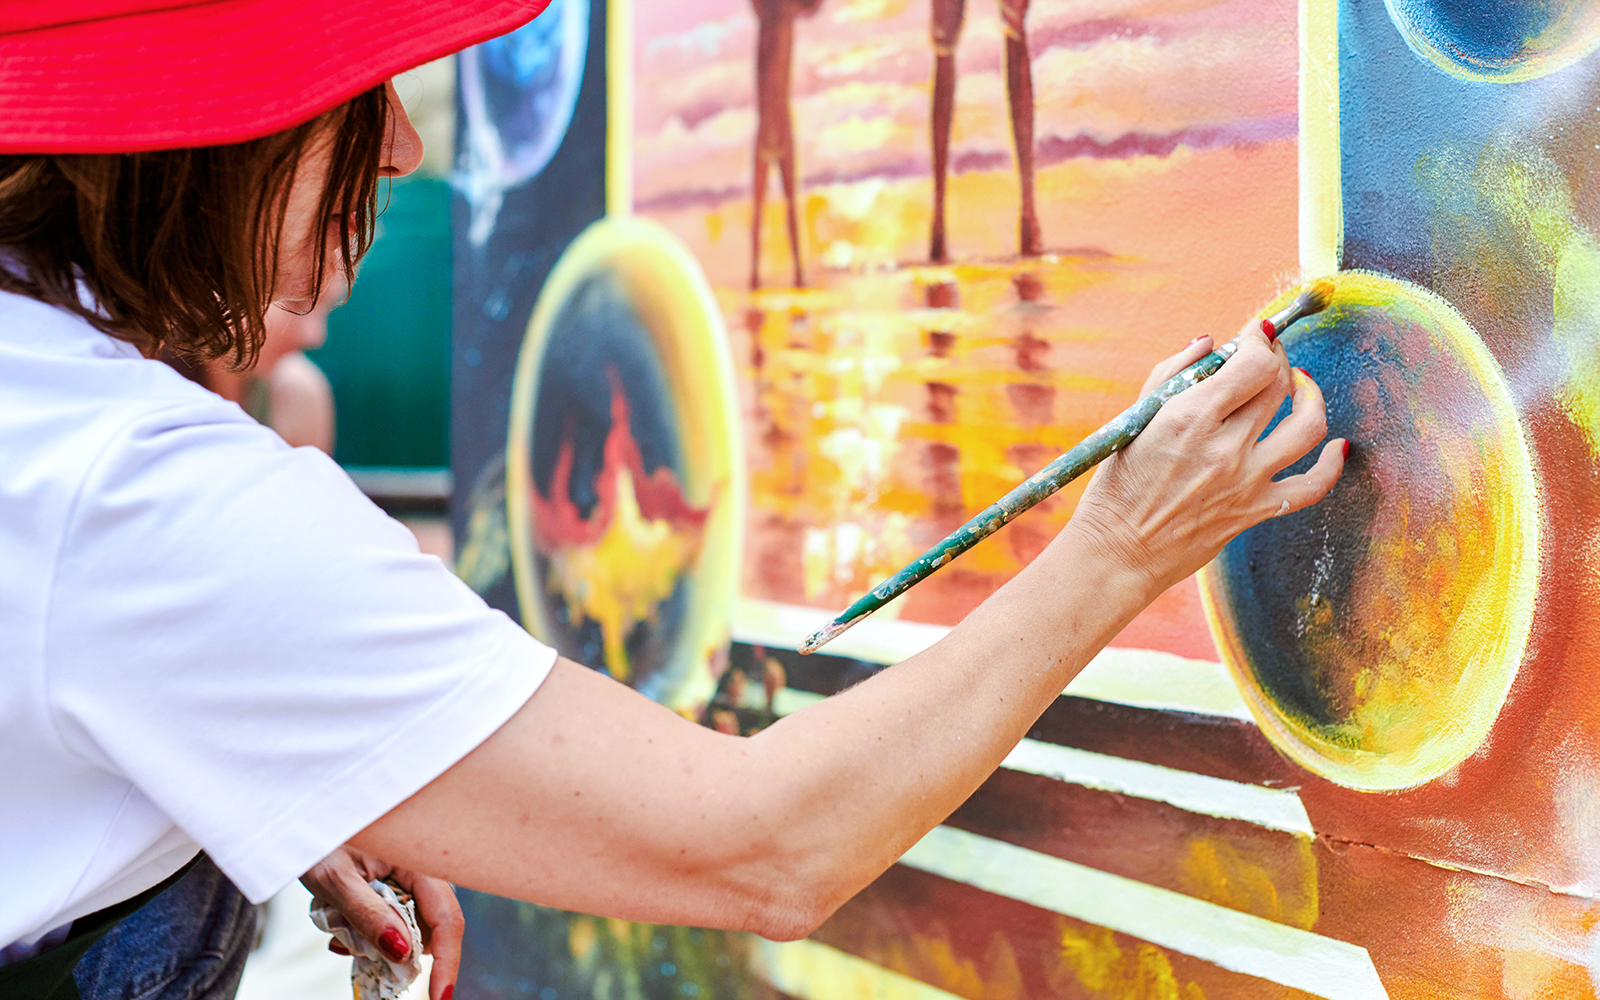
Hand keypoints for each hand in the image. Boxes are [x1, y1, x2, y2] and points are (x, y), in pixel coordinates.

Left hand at [301, 844, 463, 999]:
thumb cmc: (319, 838)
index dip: (447, 960)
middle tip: (350, 948)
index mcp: (420, 861)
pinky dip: (370, 930)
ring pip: (409, 927)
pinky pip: (394, 919)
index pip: (447, 918)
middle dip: (397, 950)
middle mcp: (423, 869)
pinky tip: (342, 923)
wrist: (303, 818)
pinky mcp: (396, 883)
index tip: (438, 996)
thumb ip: (368, 915)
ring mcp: (411, 877)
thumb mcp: (336, 880)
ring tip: (337, 930)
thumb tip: (402, 955)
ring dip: (377, 939)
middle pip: (428, 927)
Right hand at [1068, 324, 1345, 596]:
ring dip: (1311, 396)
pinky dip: (1332, 463)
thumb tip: (1208, 343)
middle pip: (1278, 384)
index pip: (1250, 363)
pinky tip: (1336, 445)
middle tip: (1267, 356)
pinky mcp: (1257, 510)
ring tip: (1300, 387)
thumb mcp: (1135, 421)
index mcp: (1189, 418)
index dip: (1259, 339)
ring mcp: (1246, 480)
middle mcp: (1224, 447)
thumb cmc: (1117, 486)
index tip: (1255, 333)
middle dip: (1276, 359)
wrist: (1118, 552)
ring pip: (1307, 425)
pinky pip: (1314, 485)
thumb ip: (1172, 374)